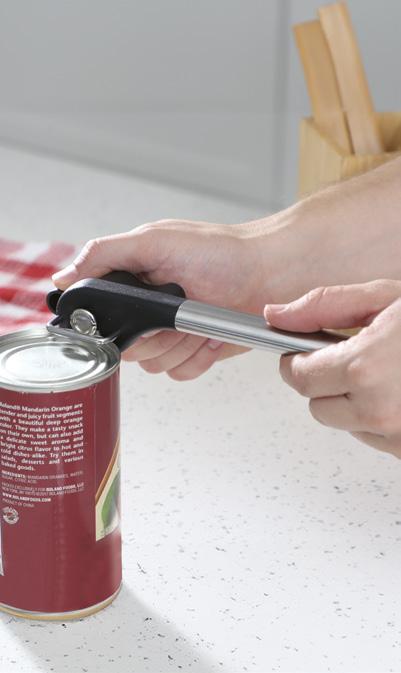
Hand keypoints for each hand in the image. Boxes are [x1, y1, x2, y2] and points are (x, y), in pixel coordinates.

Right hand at [52, 219, 272, 379]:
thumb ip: (105, 255)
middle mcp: (146, 311)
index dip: (108, 323)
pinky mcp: (192, 353)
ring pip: (152, 364)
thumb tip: (63, 278)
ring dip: (179, 344)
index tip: (132, 317)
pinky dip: (197, 357)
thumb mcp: (155, 240)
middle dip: (154, 333)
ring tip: (198, 318)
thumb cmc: (220, 251)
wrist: (269, 273)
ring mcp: (170, 334)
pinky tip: (209, 335)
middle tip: (176, 309)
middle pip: (125, 348)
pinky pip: (178, 372)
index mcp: (130, 283)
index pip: (97, 316)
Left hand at [265, 280, 400, 456]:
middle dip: (326, 380)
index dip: (296, 361)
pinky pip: (378, 438)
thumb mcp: (386, 297)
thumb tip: (277, 315)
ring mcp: (400, 438)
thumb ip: (325, 306)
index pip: (298, 377)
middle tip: (352, 356)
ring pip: (348, 424)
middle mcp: (381, 412)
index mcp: (367, 369)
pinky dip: (382, 417)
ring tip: (391, 371)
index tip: (302, 352)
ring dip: (356, 401)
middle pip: (317, 406)